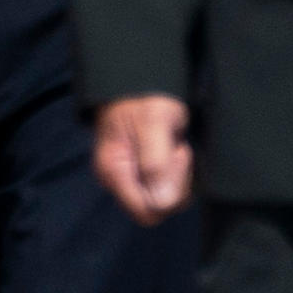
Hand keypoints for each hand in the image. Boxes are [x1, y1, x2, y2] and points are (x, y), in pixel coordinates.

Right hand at [93, 95, 192, 225]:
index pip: (147, 210)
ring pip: (165, 201)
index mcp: (113, 172)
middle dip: (175, 183)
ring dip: (178, 177)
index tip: (172, 156)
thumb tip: (163, 202)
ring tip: (174, 146)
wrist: (139, 81)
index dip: (168, 192)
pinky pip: (166, 190)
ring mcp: (130, 179)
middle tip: (175, 149)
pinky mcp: (142, 175)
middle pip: (157, 209)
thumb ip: (156, 163)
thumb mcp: (154, 123)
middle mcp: (118, 181)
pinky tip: (173, 150)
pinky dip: (178, 174)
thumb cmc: (144, 98)